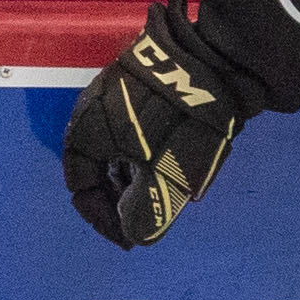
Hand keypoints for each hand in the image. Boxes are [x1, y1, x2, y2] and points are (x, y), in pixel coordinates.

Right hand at [58, 0, 252, 247]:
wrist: (218, 60)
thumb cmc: (182, 123)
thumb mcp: (164, 178)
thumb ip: (146, 213)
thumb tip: (138, 234)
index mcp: (86, 133)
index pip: (81, 188)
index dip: (103, 220)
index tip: (128, 239)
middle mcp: (94, 111)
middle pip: (99, 168)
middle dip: (120, 200)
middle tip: (146, 220)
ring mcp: (118, 93)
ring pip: (119, 149)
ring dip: (135, 178)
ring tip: (163, 196)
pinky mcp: (145, 84)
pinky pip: (136, 131)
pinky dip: (147, 156)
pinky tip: (173, 166)